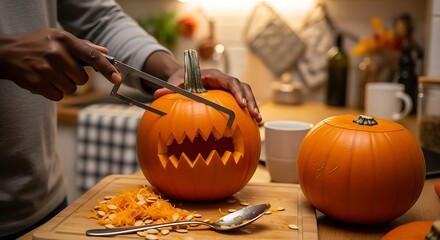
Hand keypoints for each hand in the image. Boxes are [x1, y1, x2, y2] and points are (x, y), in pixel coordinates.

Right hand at [0, 28, 120, 100]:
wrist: (6, 53)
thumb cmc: (38, 44)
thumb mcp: (59, 37)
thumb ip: (84, 46)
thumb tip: (106, 51)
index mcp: (65, 40)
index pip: (92, 56)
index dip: (107, 69)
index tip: (117, 78)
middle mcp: (56, 53)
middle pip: (82, 79)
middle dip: (75, 78)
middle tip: (62, 69)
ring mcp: (46, 69)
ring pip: (71, 89)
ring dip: (64, 85)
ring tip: (51, 74)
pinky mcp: (37, 83)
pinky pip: (59, 96)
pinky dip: (54, 92)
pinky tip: (44, 81)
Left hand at [154, 68, 261, 122]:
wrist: (182, 79)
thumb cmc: (179, 80)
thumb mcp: (174, 83)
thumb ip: (169, 88)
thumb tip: (157, 94)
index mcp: (213, 75)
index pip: (229, 81)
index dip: (237, 91)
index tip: (241, 103)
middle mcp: (223, 80)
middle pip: (242, 87)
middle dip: (250, 100)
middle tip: (254, 114)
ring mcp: (227, 89)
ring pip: (245, 94)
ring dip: (252, 106)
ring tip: (258, 120)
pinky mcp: (228, 97)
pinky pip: (241, 103)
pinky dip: (246, 112)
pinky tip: (252, 125)